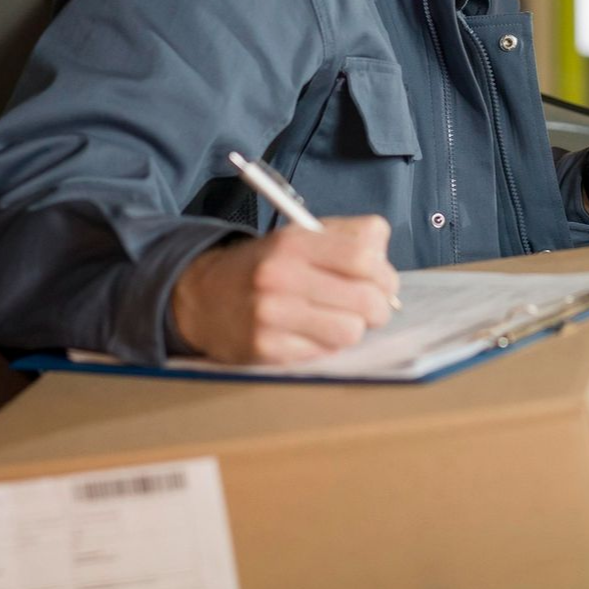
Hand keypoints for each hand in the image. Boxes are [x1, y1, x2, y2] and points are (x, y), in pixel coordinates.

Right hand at [170, 215, 399, 363]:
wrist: (202, 295)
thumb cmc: (266, 264)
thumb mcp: (302, 235)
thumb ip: (349, 237)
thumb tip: (387, 263)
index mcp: (294, 242)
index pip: (363, 255)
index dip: (384, 272)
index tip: (383, 281)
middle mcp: (281, 276)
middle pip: (364, 298)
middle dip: (379, 306)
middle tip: (372, 307)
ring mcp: (271, 316)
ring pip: (350, 331)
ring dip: (353, 328)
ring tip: (340, 319)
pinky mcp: (266, 349)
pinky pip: (324, 353)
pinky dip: (327, 344)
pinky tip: (313, 332)